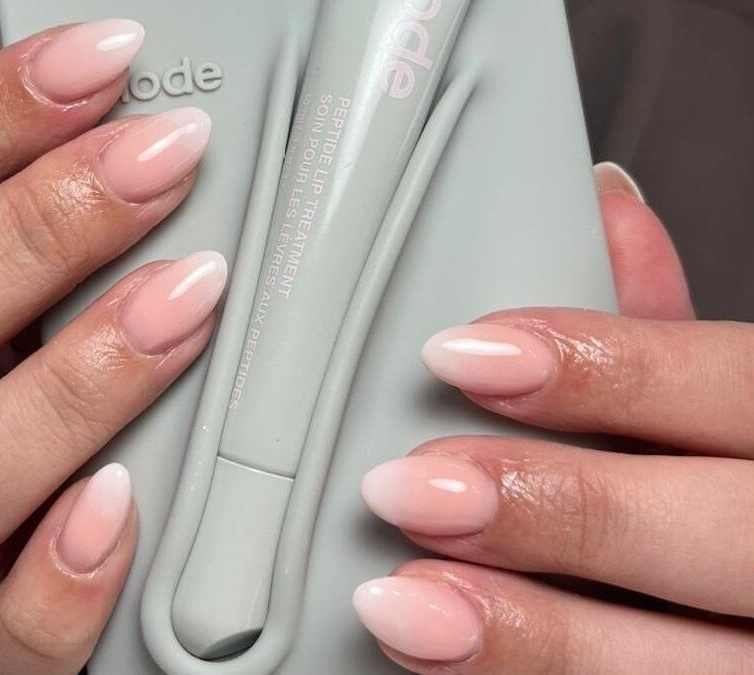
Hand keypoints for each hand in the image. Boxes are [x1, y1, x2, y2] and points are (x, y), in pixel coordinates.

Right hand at [0, 4, 223, 672]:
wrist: (38, 508)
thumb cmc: (28, 355)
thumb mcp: (9, 246)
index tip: (107, 61)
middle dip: (35, 236)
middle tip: (165, 166)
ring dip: (68, 386)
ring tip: (186, 305)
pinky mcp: (2, 622)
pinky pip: (3, 642)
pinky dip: (61, 583)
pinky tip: (127, 502)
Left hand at [354, 165, 753, 673]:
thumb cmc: (737, 475)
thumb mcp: (725, 398)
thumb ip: (664, 327)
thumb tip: (603, 210)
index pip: (736, 388)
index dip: (601, 368)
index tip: (462, 354)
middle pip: (717, 532)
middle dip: (557, 509)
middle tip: (411, 487)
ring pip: (686, 666)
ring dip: (535, 634)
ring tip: (404, 604)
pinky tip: (445, 667)